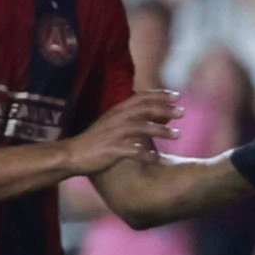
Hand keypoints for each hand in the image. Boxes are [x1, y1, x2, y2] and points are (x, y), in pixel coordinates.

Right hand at [65, 90, 183, 175]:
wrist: (71, 155)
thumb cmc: (94, 140)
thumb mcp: (111, 123)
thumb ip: (131, 118)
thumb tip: (156, 116)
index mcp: (116, 111)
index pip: (141, 97)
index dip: (160, 95)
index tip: (176, 96)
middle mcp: (117, 119)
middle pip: (145, 109)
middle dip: (165, 109)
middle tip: (182, 112)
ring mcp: (114, 134)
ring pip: (142, 128)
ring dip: (161, 130)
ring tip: (178, 134)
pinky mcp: (111, 150)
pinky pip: (133, 151)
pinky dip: (147, 154)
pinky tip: (157, 159)